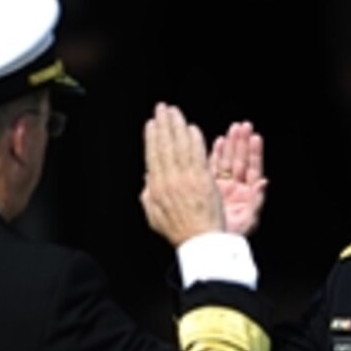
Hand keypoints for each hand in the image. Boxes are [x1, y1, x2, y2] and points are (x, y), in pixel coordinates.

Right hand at [142, 103, 224, 246]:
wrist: (198, 242)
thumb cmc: (180, 233)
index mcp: (156, 188)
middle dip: (163, 125)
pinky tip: (191, 128)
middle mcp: (169, 180)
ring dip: (176, 126)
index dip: (151, 138)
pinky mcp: (202, 179)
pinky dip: (194, 140)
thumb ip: (149, 196)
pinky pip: (196, 154)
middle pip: (164, 146)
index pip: (153, 156)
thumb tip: (148, 179)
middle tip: (162, 108)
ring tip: (174, 112)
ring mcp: (185, 178)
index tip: (151, 124)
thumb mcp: (155, 216)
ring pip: (179, 146)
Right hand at [209, 121, 266, 235]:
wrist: (212, 246)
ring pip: (227, 162)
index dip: (254, 153)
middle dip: (241, 144)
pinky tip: (218, 142)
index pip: (253, 169)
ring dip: (230, 146)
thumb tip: (264, 183)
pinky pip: (213, 169)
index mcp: (248, 194)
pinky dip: (215, 156)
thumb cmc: (233, 237)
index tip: (255, 137)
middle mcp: (236, 189)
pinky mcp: (210, 189)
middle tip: (242, 126)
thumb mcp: (249, 220)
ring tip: (232, 130)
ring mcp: (223, 188)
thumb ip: (257, 200)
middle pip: (241, 161)